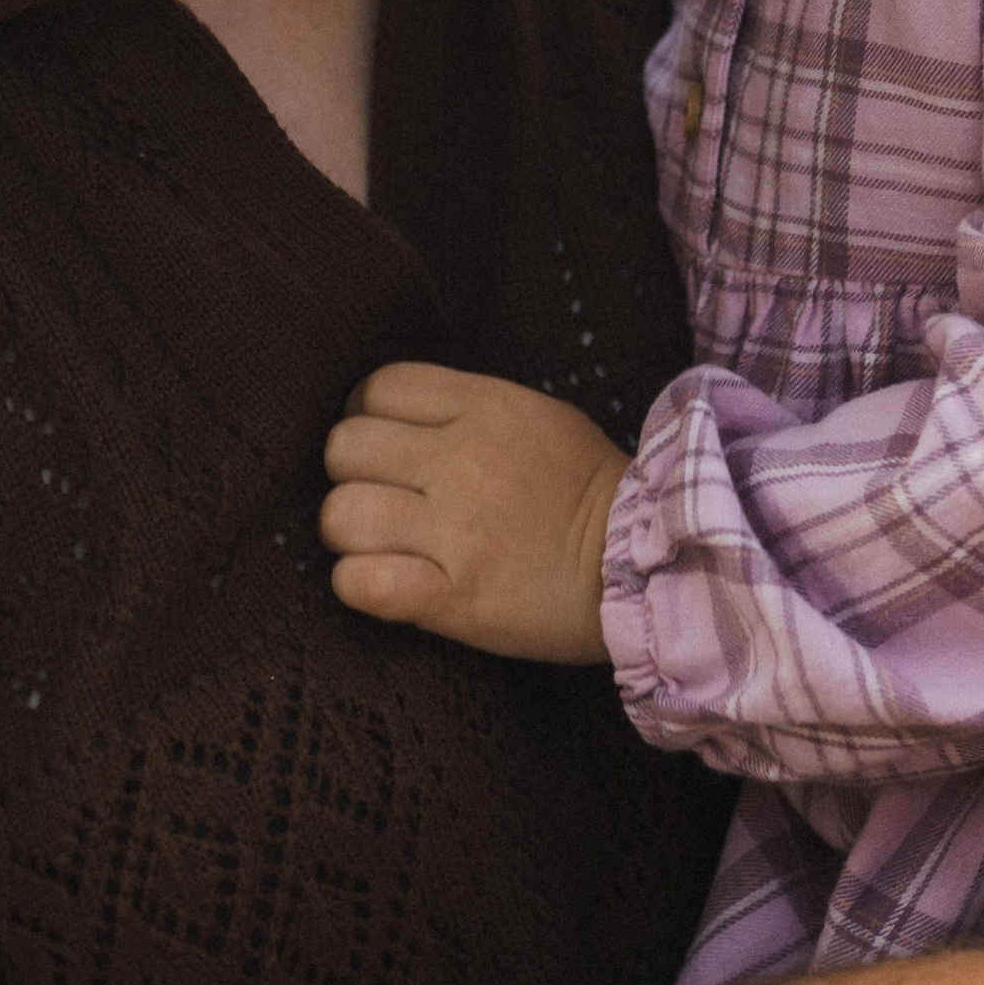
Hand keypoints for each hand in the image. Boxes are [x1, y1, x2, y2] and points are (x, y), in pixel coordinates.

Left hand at [321, 363, 627, 661]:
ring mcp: (456, 530)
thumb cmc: (587, 490)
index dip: (366, 416)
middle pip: (345, 447)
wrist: (643, 565)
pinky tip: (383, 583)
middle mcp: (462, 461)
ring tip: (382, 544)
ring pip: (340, 516)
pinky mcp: (454, 597)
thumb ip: (468, 410)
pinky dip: (359, 584)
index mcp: (485, 408)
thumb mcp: (538, 417)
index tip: (385, 446)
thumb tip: (397, 419)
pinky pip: (362, 583)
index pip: (377, 388)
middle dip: (352, 474)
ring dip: (349, 535)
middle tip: (382, 497)